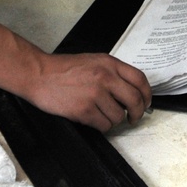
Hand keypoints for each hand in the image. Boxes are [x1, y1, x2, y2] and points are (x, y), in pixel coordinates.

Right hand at [27, 52, 151, 131]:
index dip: (147, 94)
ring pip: (118, 116)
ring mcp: (95, 94)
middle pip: (135, 100)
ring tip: (101, 114)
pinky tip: (92, 118)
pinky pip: (104, 125)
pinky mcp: (84, 110)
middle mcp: (105, 77)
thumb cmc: (63, 69)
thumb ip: (112, 73)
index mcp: (109, 63)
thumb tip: (130, 92)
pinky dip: (100, 125)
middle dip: (137, 113)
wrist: (39, 75)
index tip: (146, 103)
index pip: (140, 80)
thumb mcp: (93, 61)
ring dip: (113, 120)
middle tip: (133, 118)